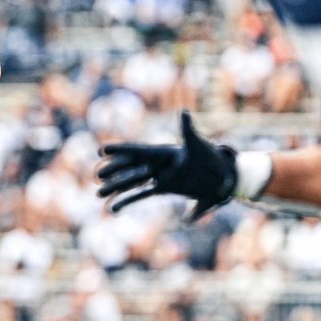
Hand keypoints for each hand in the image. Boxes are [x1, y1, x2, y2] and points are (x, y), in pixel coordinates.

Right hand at [97, 110, 237, 220]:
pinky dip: (127, 201)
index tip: (101, 150)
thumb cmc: (211, 157)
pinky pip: (141, 195)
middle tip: (96, 175)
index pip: (136, 151)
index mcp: (162, 152)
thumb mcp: (199, 144)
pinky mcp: (163, 188)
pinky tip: (114, 208)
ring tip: (98, 194)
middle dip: (113, 171)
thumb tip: (184, 112)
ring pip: (131, 182)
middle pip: (130, 167)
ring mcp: (159, 176)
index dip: (119, 151)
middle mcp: (157, 164)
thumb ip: (188, 129)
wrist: (223, 176)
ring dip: (116, 188)